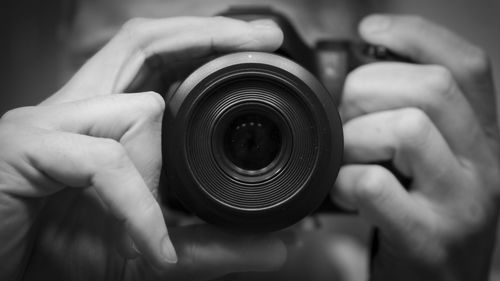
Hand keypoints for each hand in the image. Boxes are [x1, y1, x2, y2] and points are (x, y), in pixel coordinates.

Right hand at [0, 16, 284, 280]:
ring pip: (137, 105)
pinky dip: (138, 208)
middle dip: (208, 37)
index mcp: (101, 120)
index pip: (155, 56)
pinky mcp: (25, 148)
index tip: (256, 44)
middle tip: (262, 39)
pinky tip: (151, 246)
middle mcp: (76, 109)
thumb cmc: (58, 256)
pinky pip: (107, 162)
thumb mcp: (149, 251)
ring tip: (162, 225)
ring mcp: (48, 123)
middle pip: (145, 44)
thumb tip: (277, 246)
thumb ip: (210, 248)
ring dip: (165, 167)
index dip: (203, 41)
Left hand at [333, 15, 498, 279]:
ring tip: (349, 158)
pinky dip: (346, 179)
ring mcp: (461, 201)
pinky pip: (376, 184)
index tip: (370, 31)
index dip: (416, 35)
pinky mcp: (428, 237)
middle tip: (349, 116)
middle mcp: (484, 164)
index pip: (465, 65)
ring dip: (357, 136)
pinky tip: (346, 190)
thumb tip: (358, 70)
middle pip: (430, 88)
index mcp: (483, 136)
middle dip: (368, 89)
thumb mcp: (433, 160)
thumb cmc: (426, 216)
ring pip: (407, 128)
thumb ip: (409, 115)